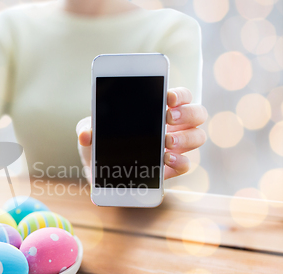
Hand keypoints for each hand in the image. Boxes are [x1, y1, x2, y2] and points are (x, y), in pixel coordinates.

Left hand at [76, 87, 206, 181]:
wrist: (97, 168)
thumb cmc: (100, 140)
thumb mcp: (92, 130)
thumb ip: (87, 128)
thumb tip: (87, 135)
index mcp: (158, 109)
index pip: (180, 96)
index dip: (180, 94)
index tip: (168, 97)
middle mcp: (173, 126)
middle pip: (197, 114)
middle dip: (187, 114)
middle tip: (167, 118)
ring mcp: (174, 147)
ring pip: (197, 137)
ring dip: (185, 138)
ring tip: (166, 141)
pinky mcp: (170, 168)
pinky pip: (185, 164)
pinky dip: (180, 161)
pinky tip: (166, 159)